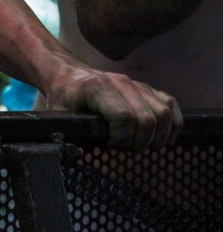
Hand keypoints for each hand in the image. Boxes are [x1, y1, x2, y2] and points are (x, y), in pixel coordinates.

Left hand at [43, 63, 181, 149]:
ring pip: (163, 113)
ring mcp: (136, 84)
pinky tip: (164, 138)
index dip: (120, 139)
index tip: (109, 145)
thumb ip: (67, 135)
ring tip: (143, 145)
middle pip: (147, 119)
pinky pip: (171, 104)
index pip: (123, 117)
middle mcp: (120, 82)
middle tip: (127, 149)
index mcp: (97, 88)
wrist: (70, 76)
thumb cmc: (65, 99)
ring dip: (158, 137)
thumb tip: (77, 155)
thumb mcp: (59, 116)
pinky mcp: (147, 88)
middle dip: (140, 143)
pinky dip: (173, 124)